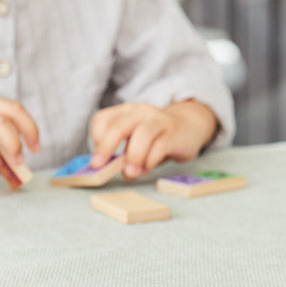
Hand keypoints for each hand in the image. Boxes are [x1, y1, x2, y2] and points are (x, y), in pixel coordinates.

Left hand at [89, 99, 217, 177]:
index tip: (98, 156)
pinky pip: (160, 146)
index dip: (96, 137)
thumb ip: (122, 153)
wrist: (189, 127)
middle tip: (99, 166)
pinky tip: (147, 168)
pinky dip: (150, 161)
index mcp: (126, 111)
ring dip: (133, 157)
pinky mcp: (174, 134)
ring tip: (130, 174)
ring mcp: (159, 121)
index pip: (103, 118)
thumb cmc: (155, 137)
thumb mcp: (135, 140)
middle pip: (120, 125)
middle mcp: (141, 112)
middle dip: (106, 147)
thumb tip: (107, 171)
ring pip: (142, 134)